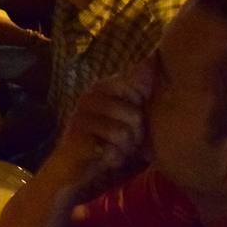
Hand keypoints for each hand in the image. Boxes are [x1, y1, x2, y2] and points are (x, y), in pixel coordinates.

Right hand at [40, 62, 154, 194]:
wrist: (71, 168)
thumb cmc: (105, 139)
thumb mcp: (125, 113)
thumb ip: (137, 89)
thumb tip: (154, 58)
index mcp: (102, 87)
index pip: (134, 86)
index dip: (140, 108)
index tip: (130, 119)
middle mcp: (89, 97)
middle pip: (134, 114)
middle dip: (135, 134)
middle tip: (122, 140)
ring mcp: (81, 116)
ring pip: (124, 133)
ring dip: (124, 148)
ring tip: (113, 148)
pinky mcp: (76, 137)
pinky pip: (111, 149)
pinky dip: (113, 158)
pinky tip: (104, 157)